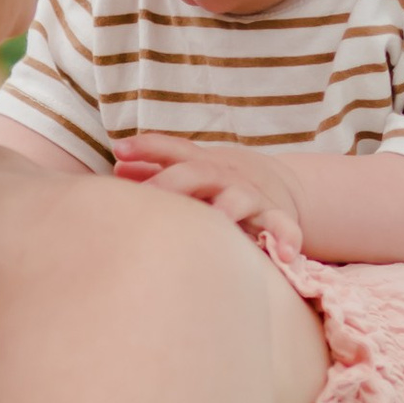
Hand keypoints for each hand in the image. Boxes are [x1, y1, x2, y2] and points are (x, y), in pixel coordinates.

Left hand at [115, 132, 305, 258]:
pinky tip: (284, 255)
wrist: (278, 185)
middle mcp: (225, 176)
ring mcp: (252, 196)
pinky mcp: (276, 217)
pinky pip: (283, 227)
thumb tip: (118, 168)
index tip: (118, 150)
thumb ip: (156, 171)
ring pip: (241, 197)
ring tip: (219, 218)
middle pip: (198, 173)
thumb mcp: (190, 171)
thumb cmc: (217, 183)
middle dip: (174, 182)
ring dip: (229, 207)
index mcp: (201, 163)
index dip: (147, 147)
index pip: (173, 149)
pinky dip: (286, 237)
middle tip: (150, 195)